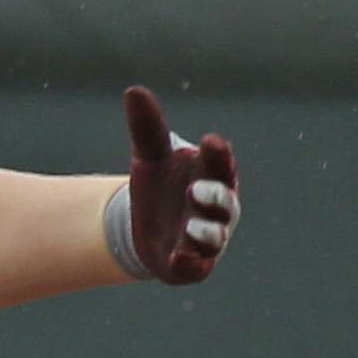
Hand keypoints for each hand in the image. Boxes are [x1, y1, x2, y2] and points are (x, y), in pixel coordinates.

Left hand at [123, 85, 240, 283]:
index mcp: (212, 176)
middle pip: (223, 201)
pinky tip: (177, 257)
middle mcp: (217, 208)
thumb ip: (147, 128)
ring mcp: (208, 238)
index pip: (220, 163)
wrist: (146, 229)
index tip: (210, 141)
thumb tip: (133, 90)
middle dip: (213, 196)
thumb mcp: (150, 156)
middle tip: (195, 189)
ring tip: (191, 228)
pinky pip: (197, 267)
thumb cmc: (161, 185)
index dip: (218, 155)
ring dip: (205, 233)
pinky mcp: (192, 264)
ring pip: (214, 236)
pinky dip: (190, 263)